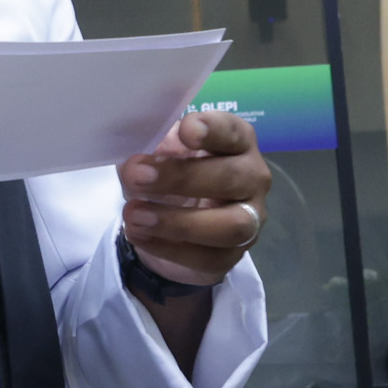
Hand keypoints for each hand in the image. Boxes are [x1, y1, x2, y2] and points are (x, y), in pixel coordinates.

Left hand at [119, 110, 272, 287]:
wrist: (171, 223)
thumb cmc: (169, 174)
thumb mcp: (155, 155)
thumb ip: (149, 152)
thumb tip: (137, 163)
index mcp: (236, 141)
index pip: (232, 131)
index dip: (212, 130)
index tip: (186, 131)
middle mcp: (252, 177)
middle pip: (232, 178)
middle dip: (182, 178)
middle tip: (138, 177)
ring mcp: (250, 218)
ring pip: (231, 226)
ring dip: (179, 222)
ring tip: (135, 215)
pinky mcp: (234, 254)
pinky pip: (209, 257)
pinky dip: (169, 248)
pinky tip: (139, 234)